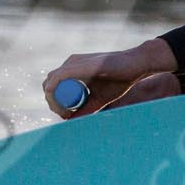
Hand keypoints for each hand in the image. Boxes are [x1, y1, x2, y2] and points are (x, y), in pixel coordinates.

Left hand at [42, 37, 180, 117]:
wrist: (135, 65)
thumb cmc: (120, 80)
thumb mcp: (99, 99)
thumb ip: (86, 109)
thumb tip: (70, 122)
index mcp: (72, 69)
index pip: (53, 84)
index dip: (54, 102)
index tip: (65, 115)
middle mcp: (70, 63)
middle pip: (49, 83)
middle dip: (52, 102)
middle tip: (64, 115)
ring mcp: (73, 62)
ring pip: (51, 81)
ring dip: (53, 99)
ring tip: (65, 113)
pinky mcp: (78, 64)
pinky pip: (59, 77)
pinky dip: (55, 90)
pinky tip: (58, 103)